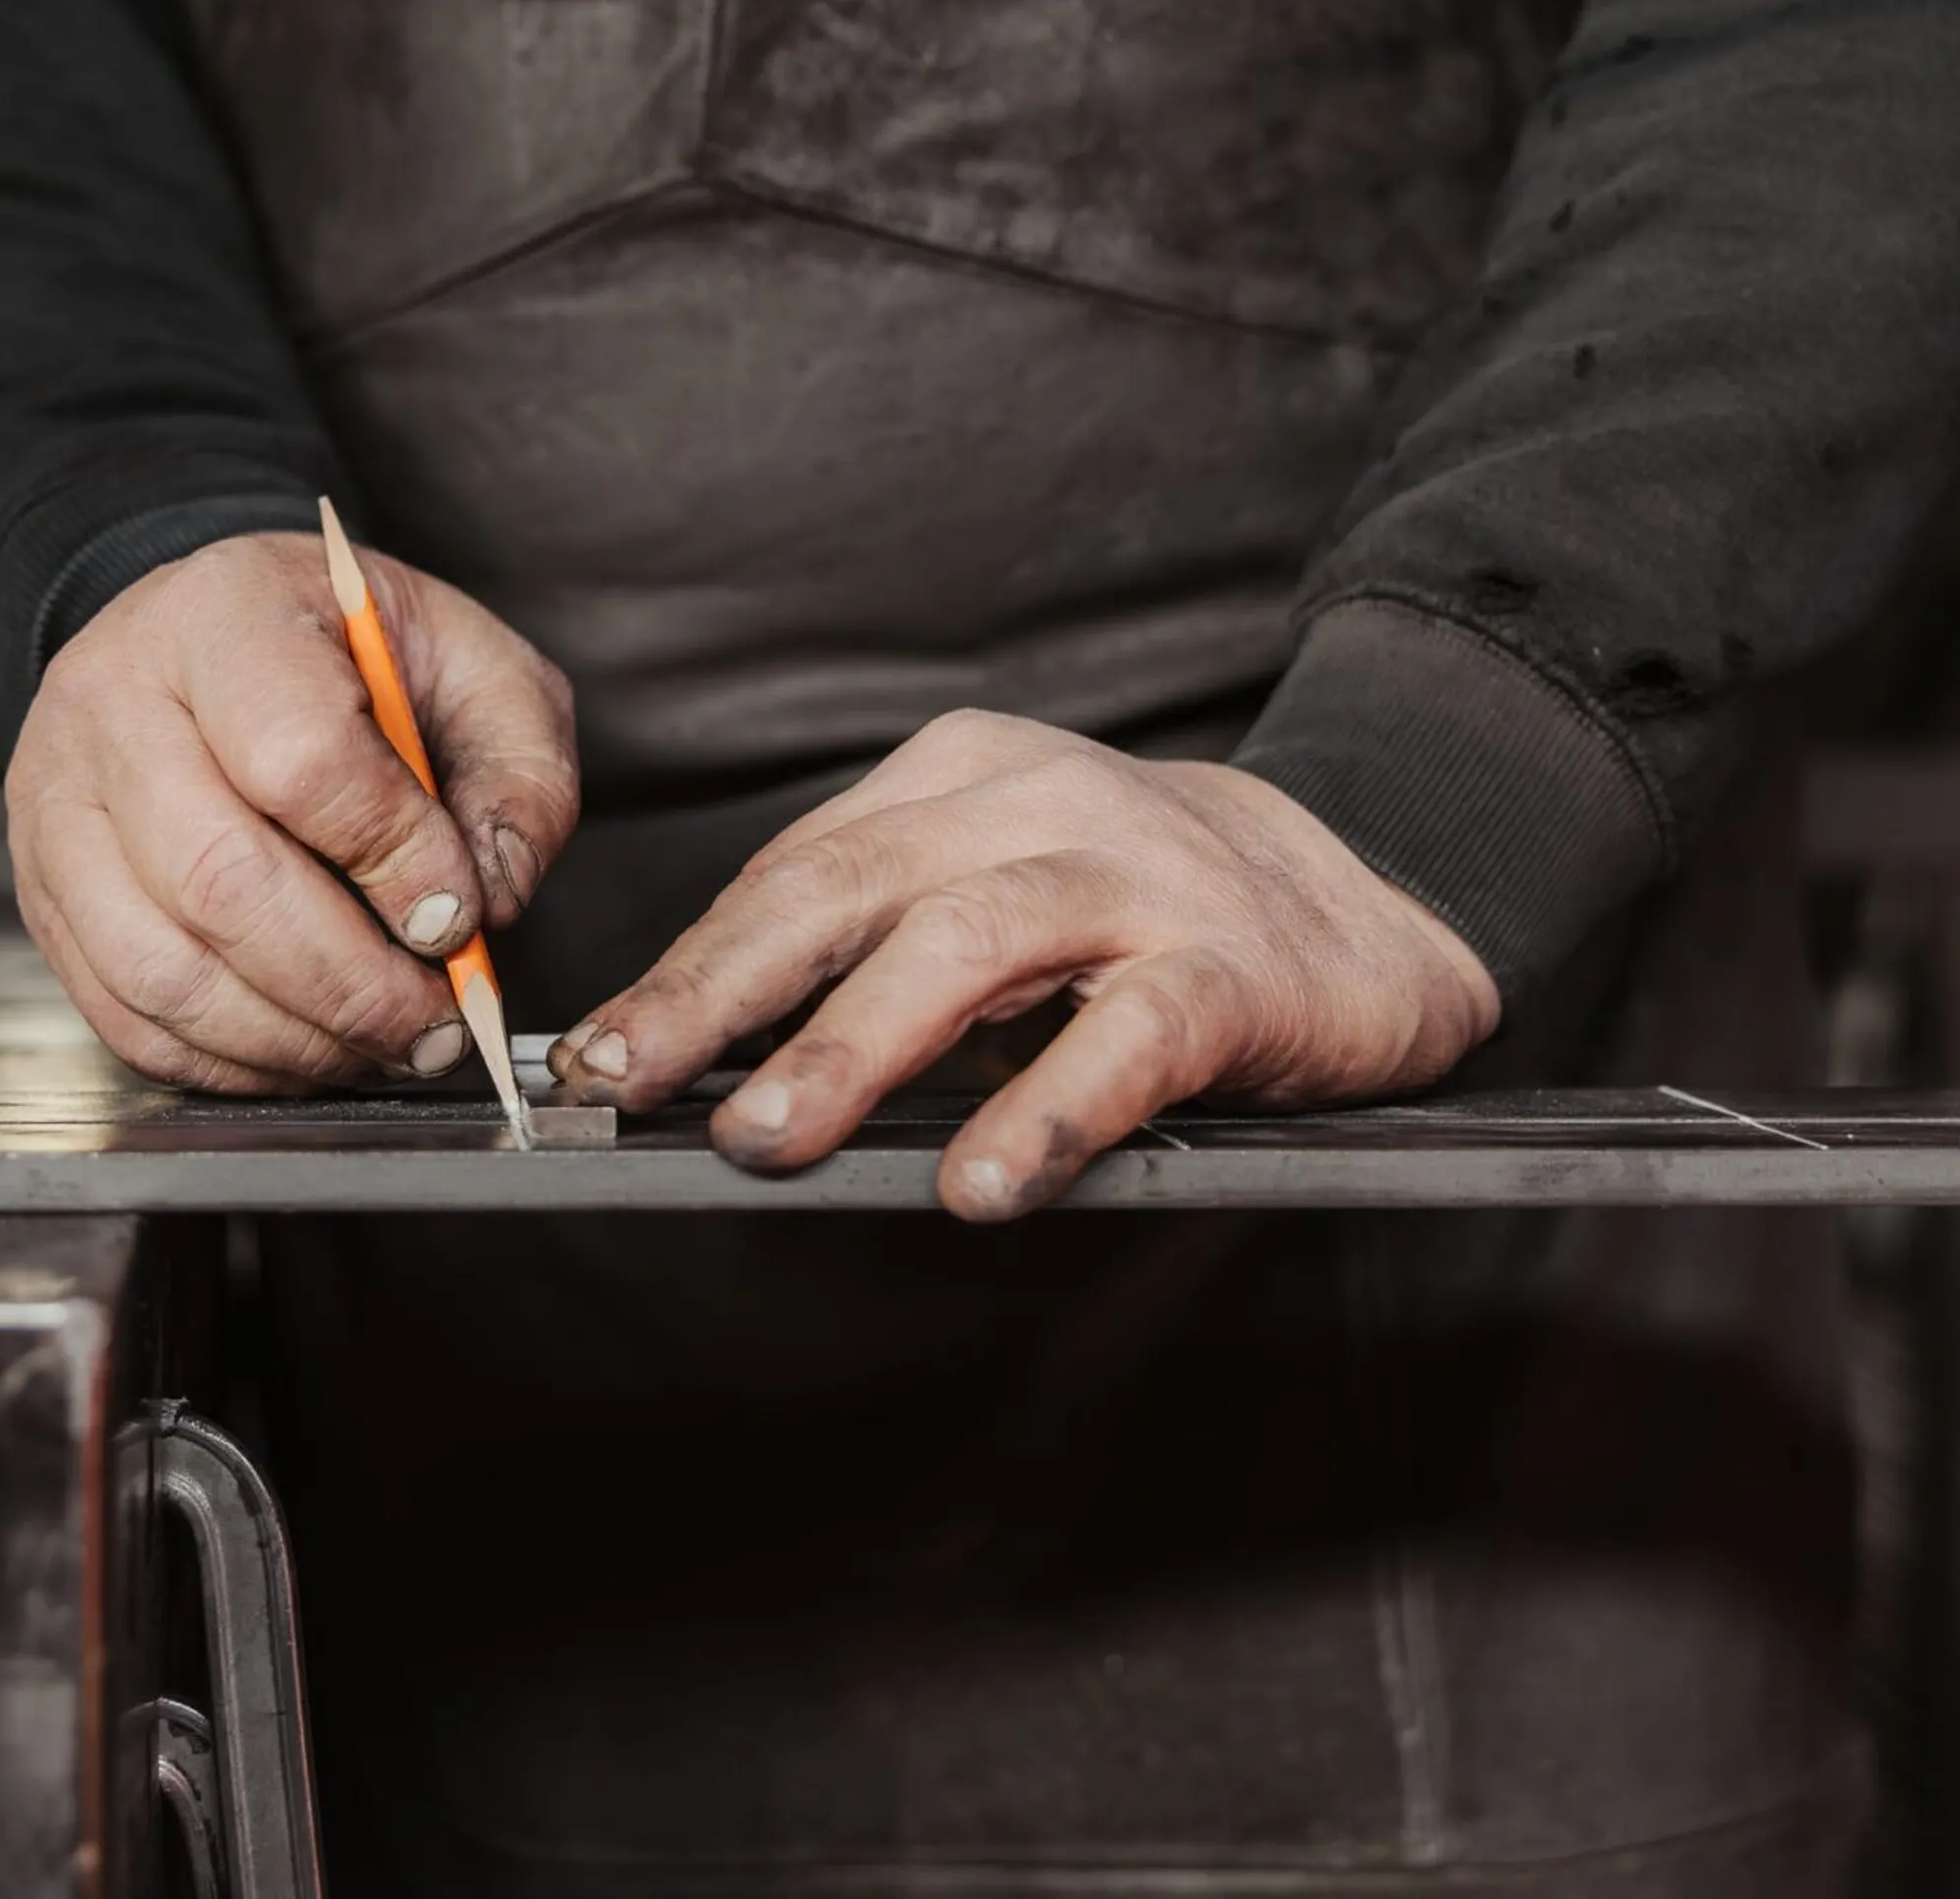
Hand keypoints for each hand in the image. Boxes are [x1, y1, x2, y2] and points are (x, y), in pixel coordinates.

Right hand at [7, 531, 576, 1093]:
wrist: (213, 632)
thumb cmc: (351, 650)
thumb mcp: (475, 665)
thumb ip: (517, 775)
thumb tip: (495, 898)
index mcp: (224, 615)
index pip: (297, 758)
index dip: (392, 858)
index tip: (460, 916)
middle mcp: (112, 701)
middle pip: (219, 882)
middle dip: (350, 983)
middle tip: (438, 1021)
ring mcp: (58, 803)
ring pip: (162, 969)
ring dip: (293, 1038)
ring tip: (386, 1045)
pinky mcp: (41, 892)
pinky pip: (123, 1014)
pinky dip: (229, 1060)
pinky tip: (310, 1050)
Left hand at [547, 709, 1495, 1218]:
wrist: (1365, 892)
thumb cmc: (1138, 911)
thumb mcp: (994, 890)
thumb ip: (877, 950)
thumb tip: (708, 1064)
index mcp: (961, 775)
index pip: (796, 873)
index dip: (689, 966)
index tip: (593, 1058)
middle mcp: (1039, 802)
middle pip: (850, 887)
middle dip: (720, 991)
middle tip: (624, 1084)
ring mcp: (1141, 875)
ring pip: (972, 942)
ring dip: (855, 1044)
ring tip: (766, 1137)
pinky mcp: (1235, 966)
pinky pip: (1131, 1036)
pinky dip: (1049, 1106)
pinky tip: (983, 1184)